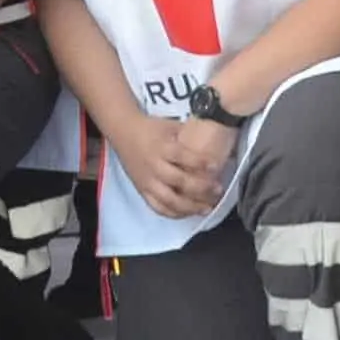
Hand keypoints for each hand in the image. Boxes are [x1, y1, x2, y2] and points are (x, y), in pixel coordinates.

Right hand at [110, 111, 240, 221]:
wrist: (123, 132)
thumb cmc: (150, 128)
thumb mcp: (170, 126)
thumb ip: (189, 135)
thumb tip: (213, 140)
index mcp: (162, 148)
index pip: (184, 157)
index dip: (201, 163)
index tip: (215, 167)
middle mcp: (154, 166)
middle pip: (180, 182)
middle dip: (201, 189)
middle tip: (217, 190)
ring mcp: (147, 181)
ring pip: (170, 200)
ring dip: (190, 207)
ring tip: (207, 208)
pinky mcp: (142, 190)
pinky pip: (158, 207)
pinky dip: (174, 214)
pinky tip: (188, 213)